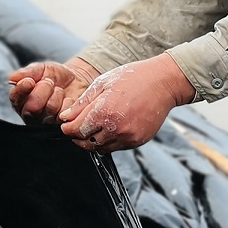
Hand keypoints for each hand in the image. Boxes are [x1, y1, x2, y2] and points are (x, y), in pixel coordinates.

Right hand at [8, 58, 97, 124]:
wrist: (75, 78)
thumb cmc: (53, 75)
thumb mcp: (40, 69)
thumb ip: (27, 73)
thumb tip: (12, 78)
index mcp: (21, 99)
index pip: (15, 98)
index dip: (21, 89)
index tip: (29, 81)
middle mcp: (30, 113)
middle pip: (32, 107)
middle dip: (42, 90)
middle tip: (48, 82)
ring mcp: (46, 121)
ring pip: (49, 109)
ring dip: (56, 94)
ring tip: (58, 89)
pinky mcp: (61, 123)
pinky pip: (64, 113)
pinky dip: (67, 101)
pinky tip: (67, 98)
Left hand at [58, 53, 194, 151]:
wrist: (162, 83)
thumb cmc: (132, 78)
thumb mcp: (102, 83)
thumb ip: (82, 103)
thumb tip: (65, 117)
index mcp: (104, 111)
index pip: (76, 130)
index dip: (67, 128)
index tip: (66, 124)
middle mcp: (116, 128)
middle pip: (86, 142)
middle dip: (77, 136)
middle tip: (75, 127)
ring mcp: (128, 137)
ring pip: (100, 148)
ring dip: (92, 141)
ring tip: (92, 128)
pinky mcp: (137, 141)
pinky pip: (115, 148)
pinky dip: (107, 141)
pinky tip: (108, 128)